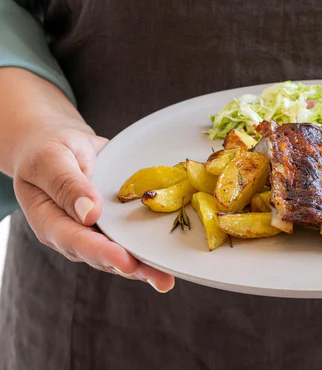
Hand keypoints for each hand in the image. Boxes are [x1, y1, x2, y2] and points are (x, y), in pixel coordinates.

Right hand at [11, 116, 174, 291]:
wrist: (59, 145)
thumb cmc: (48, 149)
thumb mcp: (51, 158)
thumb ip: (66, 184)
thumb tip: (90, 213)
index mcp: (50, 221)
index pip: (76, 241)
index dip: (103, 253)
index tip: (127, 262)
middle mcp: (73, 234)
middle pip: (102, 257)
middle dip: (133, 269)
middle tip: (161, 279)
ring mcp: (95, 232)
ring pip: (120, 254)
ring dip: (145, 268)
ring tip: (168, 279)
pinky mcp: (113, 225)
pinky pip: (131, 239)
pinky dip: (149, 249)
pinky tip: (170, 260)